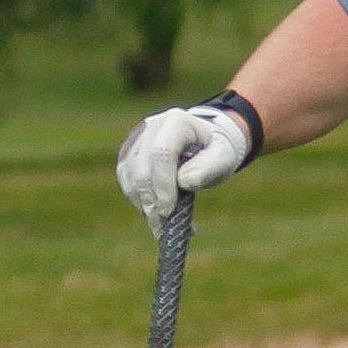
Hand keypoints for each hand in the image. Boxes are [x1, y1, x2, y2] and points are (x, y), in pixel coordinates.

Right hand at [115, 102, 253, 234]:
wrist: (203, 143)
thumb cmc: (215, 152)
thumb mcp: (223, 158)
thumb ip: (209, 168)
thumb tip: (184, 182)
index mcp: (177, 122)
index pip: (162, 153)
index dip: (163, 184)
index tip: (169, 210)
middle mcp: (151, 126)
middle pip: (141, 167)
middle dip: (151, 200)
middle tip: (163, 225)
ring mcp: (136, 138)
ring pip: (128, 175)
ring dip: (142, 203)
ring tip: (160, 223)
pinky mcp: (128, 153)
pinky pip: (124, 179)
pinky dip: (137, 199)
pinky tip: (153, 212)